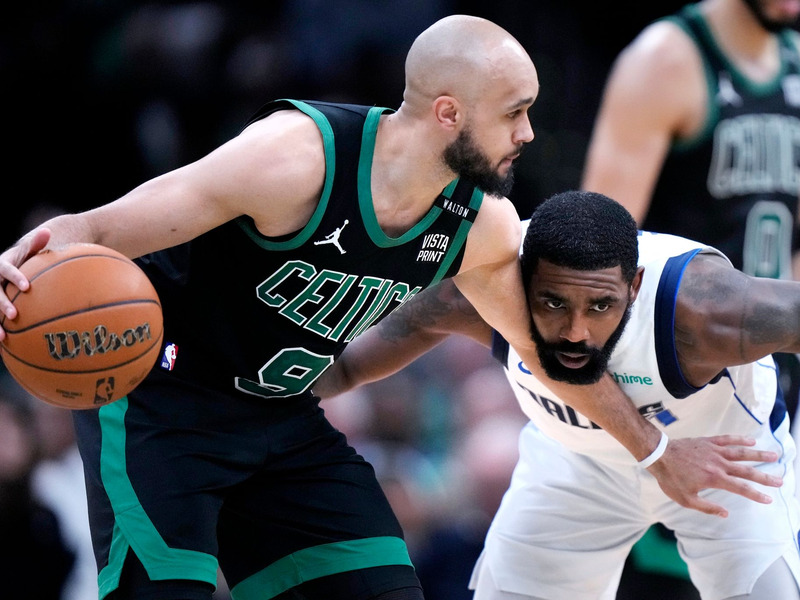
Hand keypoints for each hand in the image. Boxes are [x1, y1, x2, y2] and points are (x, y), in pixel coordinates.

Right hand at [0, 227, 50, 339]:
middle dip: (2, 303)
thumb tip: (48, 230)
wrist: (7, 268)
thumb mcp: (28, 251)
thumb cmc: (23, 259)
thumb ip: (36, 243)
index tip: (27, 287)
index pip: (5, 270)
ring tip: (3, 335)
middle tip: (15, 314)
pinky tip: (3, 342)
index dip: (15, 277)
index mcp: (0, 264)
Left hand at [647, 435, 781, 517]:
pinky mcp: (708, 441)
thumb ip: (707, 507)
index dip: (756, 495)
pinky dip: (740, 439)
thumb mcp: (686, 499)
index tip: (768, 499)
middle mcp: (718, 464)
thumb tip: (725, 514)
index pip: (741, 488)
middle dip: (765, 476)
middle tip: (780, 480)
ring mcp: (714, 451)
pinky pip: (727, 439)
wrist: (659, 455)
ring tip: (774, 455)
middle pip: (746, 470)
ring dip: (759, 454)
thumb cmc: (670, 478)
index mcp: (714, 479)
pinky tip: (751, 440)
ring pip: (741, 452)